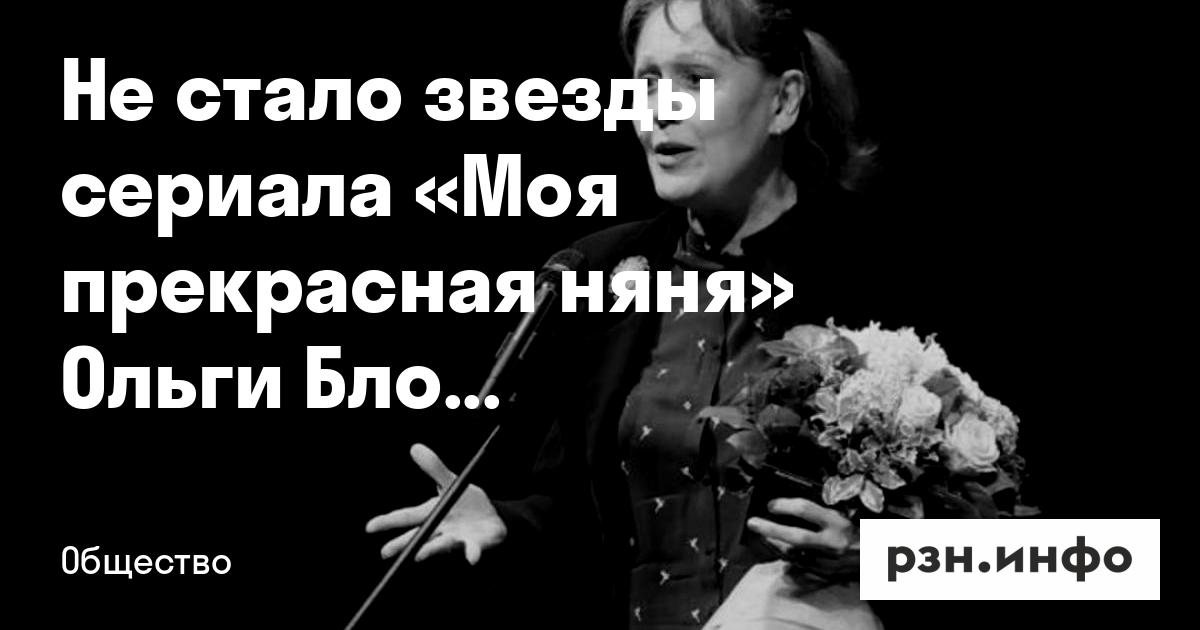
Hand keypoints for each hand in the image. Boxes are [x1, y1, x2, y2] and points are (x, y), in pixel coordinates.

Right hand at [365, 444, 506, 564]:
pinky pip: (472, 550)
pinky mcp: (474, 545)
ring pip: (441, 545)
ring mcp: (456, 539)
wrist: (494, 516)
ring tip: (419, 555)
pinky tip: (472, 558)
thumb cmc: (468, 502)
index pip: (406, 517)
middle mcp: (440, 529)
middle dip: (401, 544)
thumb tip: (415, 447)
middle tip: (384, 552)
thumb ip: (435, 468)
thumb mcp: (452, 483)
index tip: (369, 527)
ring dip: (431, 549)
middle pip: (418, 536)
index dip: (387, 521)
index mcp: (432, 513)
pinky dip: (472, 554)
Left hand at [746, 497, 858, 579]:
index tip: (772, 504)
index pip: (806, 510)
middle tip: (753, 523)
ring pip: (793, 553)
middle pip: (795, 536)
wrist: (880, 557)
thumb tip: (792, 506)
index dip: (785, 505)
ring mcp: (828, 561)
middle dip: (771, 529)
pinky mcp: (825, 573)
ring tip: (762, 533)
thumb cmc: (861, 530)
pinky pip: (799, 563)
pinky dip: (786, 554)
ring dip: (774, 543)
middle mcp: (833, 543)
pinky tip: (778, 546)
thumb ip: (821, 512)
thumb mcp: (845, 514)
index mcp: (839, 523)